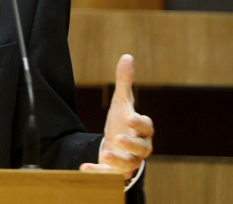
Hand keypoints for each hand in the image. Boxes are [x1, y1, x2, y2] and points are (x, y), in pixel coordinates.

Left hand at [80, 54, 153, 178]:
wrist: (117, 146)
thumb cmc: (123, 123)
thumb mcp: (121, 102)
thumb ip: (124, 82)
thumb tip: (127, 57)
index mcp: (142, 130)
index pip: (147, 127)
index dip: (140, 123)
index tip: (130, 117)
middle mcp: (140, 148)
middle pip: (142, 148)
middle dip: (131, 143)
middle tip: (118, 137)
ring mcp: (129, 161)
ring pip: (129, 164)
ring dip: (117, 160)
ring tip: (104, 153)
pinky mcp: (116, 172)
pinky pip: (110, 175)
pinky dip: (98, 172)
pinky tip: (84, 166)